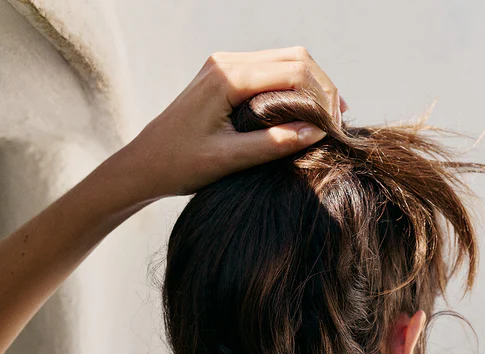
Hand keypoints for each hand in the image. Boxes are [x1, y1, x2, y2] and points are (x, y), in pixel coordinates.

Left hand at [118, 46, 346, 200]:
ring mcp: (225, 65)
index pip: (292, 70)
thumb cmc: (181, 166)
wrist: (144, 164)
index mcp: (228, 77)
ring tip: (328, 117)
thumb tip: (316, 131)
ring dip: (310, 84)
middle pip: (293, 57)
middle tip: (340, 120)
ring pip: (283, 60)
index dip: (322, 94)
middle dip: (321, 85)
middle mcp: (227, 62)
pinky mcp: (224, 75)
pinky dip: (292, 86)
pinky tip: (304, 111)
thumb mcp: (230, 160)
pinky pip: (269, 70)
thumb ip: (274, 144)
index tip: (338, 124)